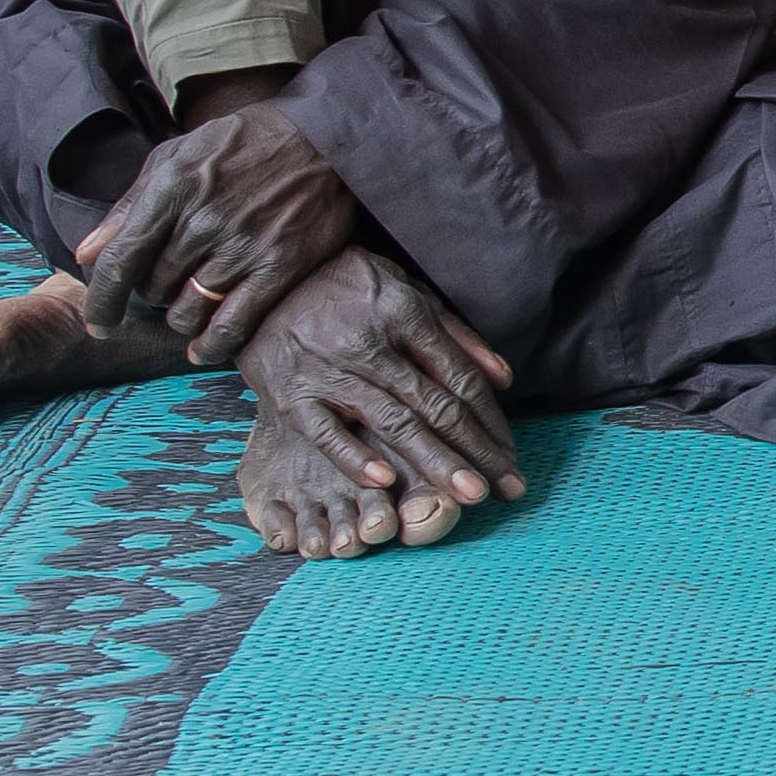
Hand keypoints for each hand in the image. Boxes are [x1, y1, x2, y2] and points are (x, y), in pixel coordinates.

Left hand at [72, 98, 362, 365]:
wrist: (324, 137)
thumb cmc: (243, 145)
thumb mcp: (176, 156)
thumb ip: (129, 205)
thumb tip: (87, 253)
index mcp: (172, 188)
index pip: (120, 260)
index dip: (102, 299)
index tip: (97, 323)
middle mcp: (203, 220)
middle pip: (153, 289)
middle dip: (151, 294)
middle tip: (167, 283)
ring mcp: (243, 247)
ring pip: (187, 312)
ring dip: (180, 316)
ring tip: (190, 301)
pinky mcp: (279, 267)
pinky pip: (233, 325)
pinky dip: (211, 344)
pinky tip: (202, 346)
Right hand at [243, 248, 516, 522]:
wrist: (264, 279)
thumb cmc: (344, 287)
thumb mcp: (405, 289)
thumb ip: (454, 335)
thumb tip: (503, 378)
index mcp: (405, 314)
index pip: (459, 378)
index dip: (491, 421)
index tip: (511, 455)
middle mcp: (370, 344)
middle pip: (435, 405)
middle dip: (476, 451)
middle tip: (509, 488)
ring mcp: (328, 371)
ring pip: (392, 423)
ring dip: (435, 462)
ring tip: (470, 496)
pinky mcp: (290, 393)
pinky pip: (325, 432)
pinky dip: (354, 457)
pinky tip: (385, 482)